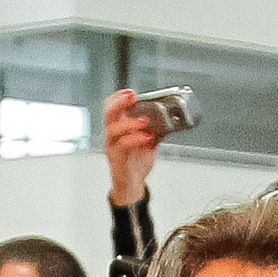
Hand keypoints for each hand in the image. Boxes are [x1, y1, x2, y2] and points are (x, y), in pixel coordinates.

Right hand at [100, 89, 160, 208]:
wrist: (132, 184)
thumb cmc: (136, 162)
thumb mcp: (148, 142)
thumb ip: (154, 130)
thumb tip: (168, 120)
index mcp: (118, 127)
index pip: (111, 106)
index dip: (119, 97)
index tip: (132, 92)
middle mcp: (112, 134)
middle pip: (109, 113)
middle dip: (120, 102)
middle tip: (133, 97)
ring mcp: (112, 145)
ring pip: (113, 128)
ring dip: (130, 122)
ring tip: (145, 120)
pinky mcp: (116, 157)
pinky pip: (122, 145)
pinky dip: (135, 139)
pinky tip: (147, 138)